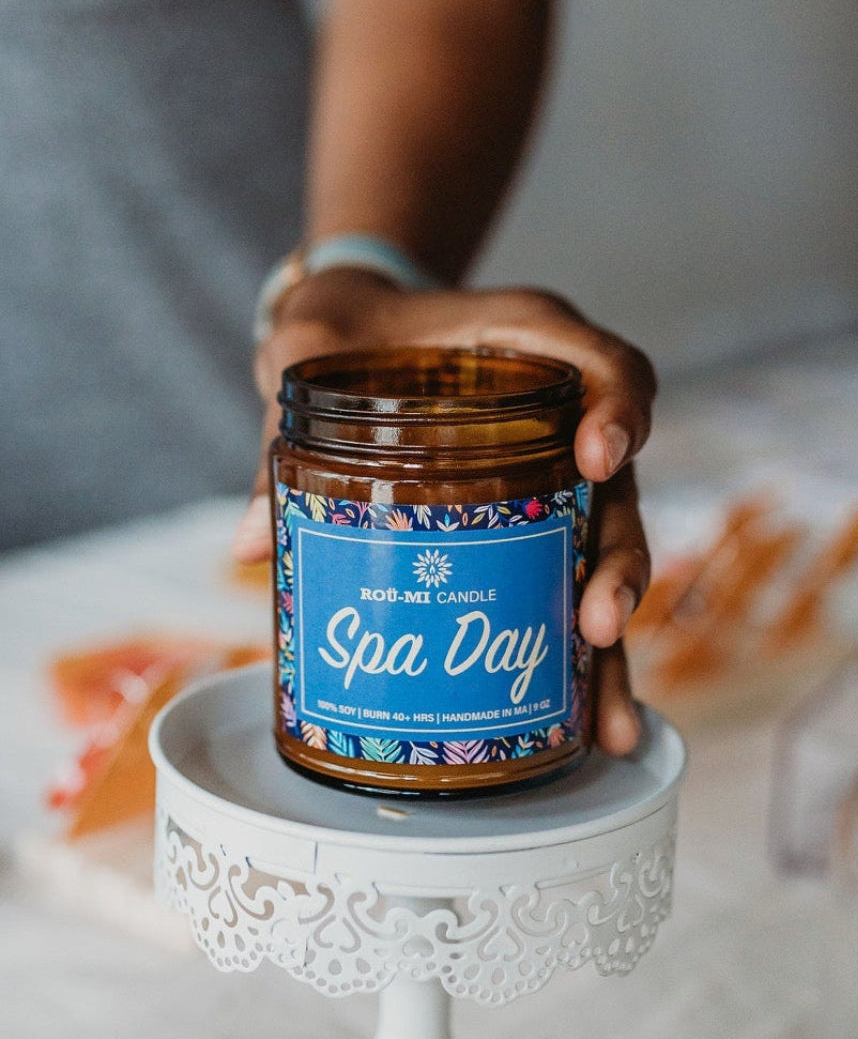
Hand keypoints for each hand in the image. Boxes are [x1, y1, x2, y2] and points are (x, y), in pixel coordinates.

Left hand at [233, 269, 655, 755]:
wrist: (358, 322)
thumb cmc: (348, 323)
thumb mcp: (311, 349)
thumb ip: (282, 431)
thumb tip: (249, 542)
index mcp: (526, 341)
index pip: (605, 366)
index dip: (620, 409)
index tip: (599, 458)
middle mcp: (560, 408)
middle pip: (619, 482)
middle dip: (616, 557)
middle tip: (596, 622)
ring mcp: (552, 467)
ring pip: (604, 542)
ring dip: (607, 622)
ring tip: (605, 714)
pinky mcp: (532, 513)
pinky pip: (564, 572)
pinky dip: (577, 645)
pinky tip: (582, 716)